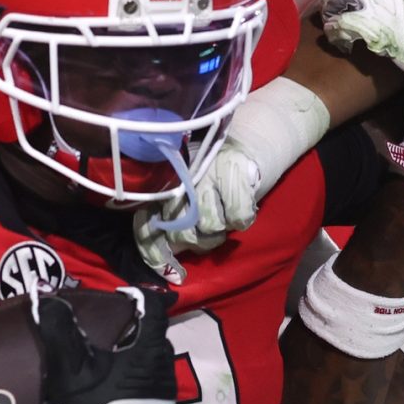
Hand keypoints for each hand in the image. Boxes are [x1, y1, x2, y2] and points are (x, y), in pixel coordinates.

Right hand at [31, 290, 177, 403]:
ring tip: (121, 355)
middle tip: (119, 328)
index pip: (156, 312)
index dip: (142, 298)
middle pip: (159, 337)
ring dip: (145, 355)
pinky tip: (126, 384)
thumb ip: (59, 327)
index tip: (124, 296)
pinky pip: (159, 384)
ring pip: (160, 362)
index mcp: (148, 354)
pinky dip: (146, 377)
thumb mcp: (67, 366)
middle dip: (142, 329)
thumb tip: (47, 298)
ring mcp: (168, 396)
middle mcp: (165, 371)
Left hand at [133, 77, 334, 277]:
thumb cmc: (218, 164)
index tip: (171, 272)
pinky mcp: (236, 176)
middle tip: (208, 229)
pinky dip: (243, 217)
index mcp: (167, 182)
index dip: (155, 252)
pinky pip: (238, 219)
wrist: (255, 132)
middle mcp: (183, 179)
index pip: (148, 223)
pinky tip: (243, 205)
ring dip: (221, 229)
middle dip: (197, 241)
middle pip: (183, 234)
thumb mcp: (190, 184)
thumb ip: (173, 212)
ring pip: (211, 228)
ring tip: (225, 212)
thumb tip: (163, 251)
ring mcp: (209, 176)